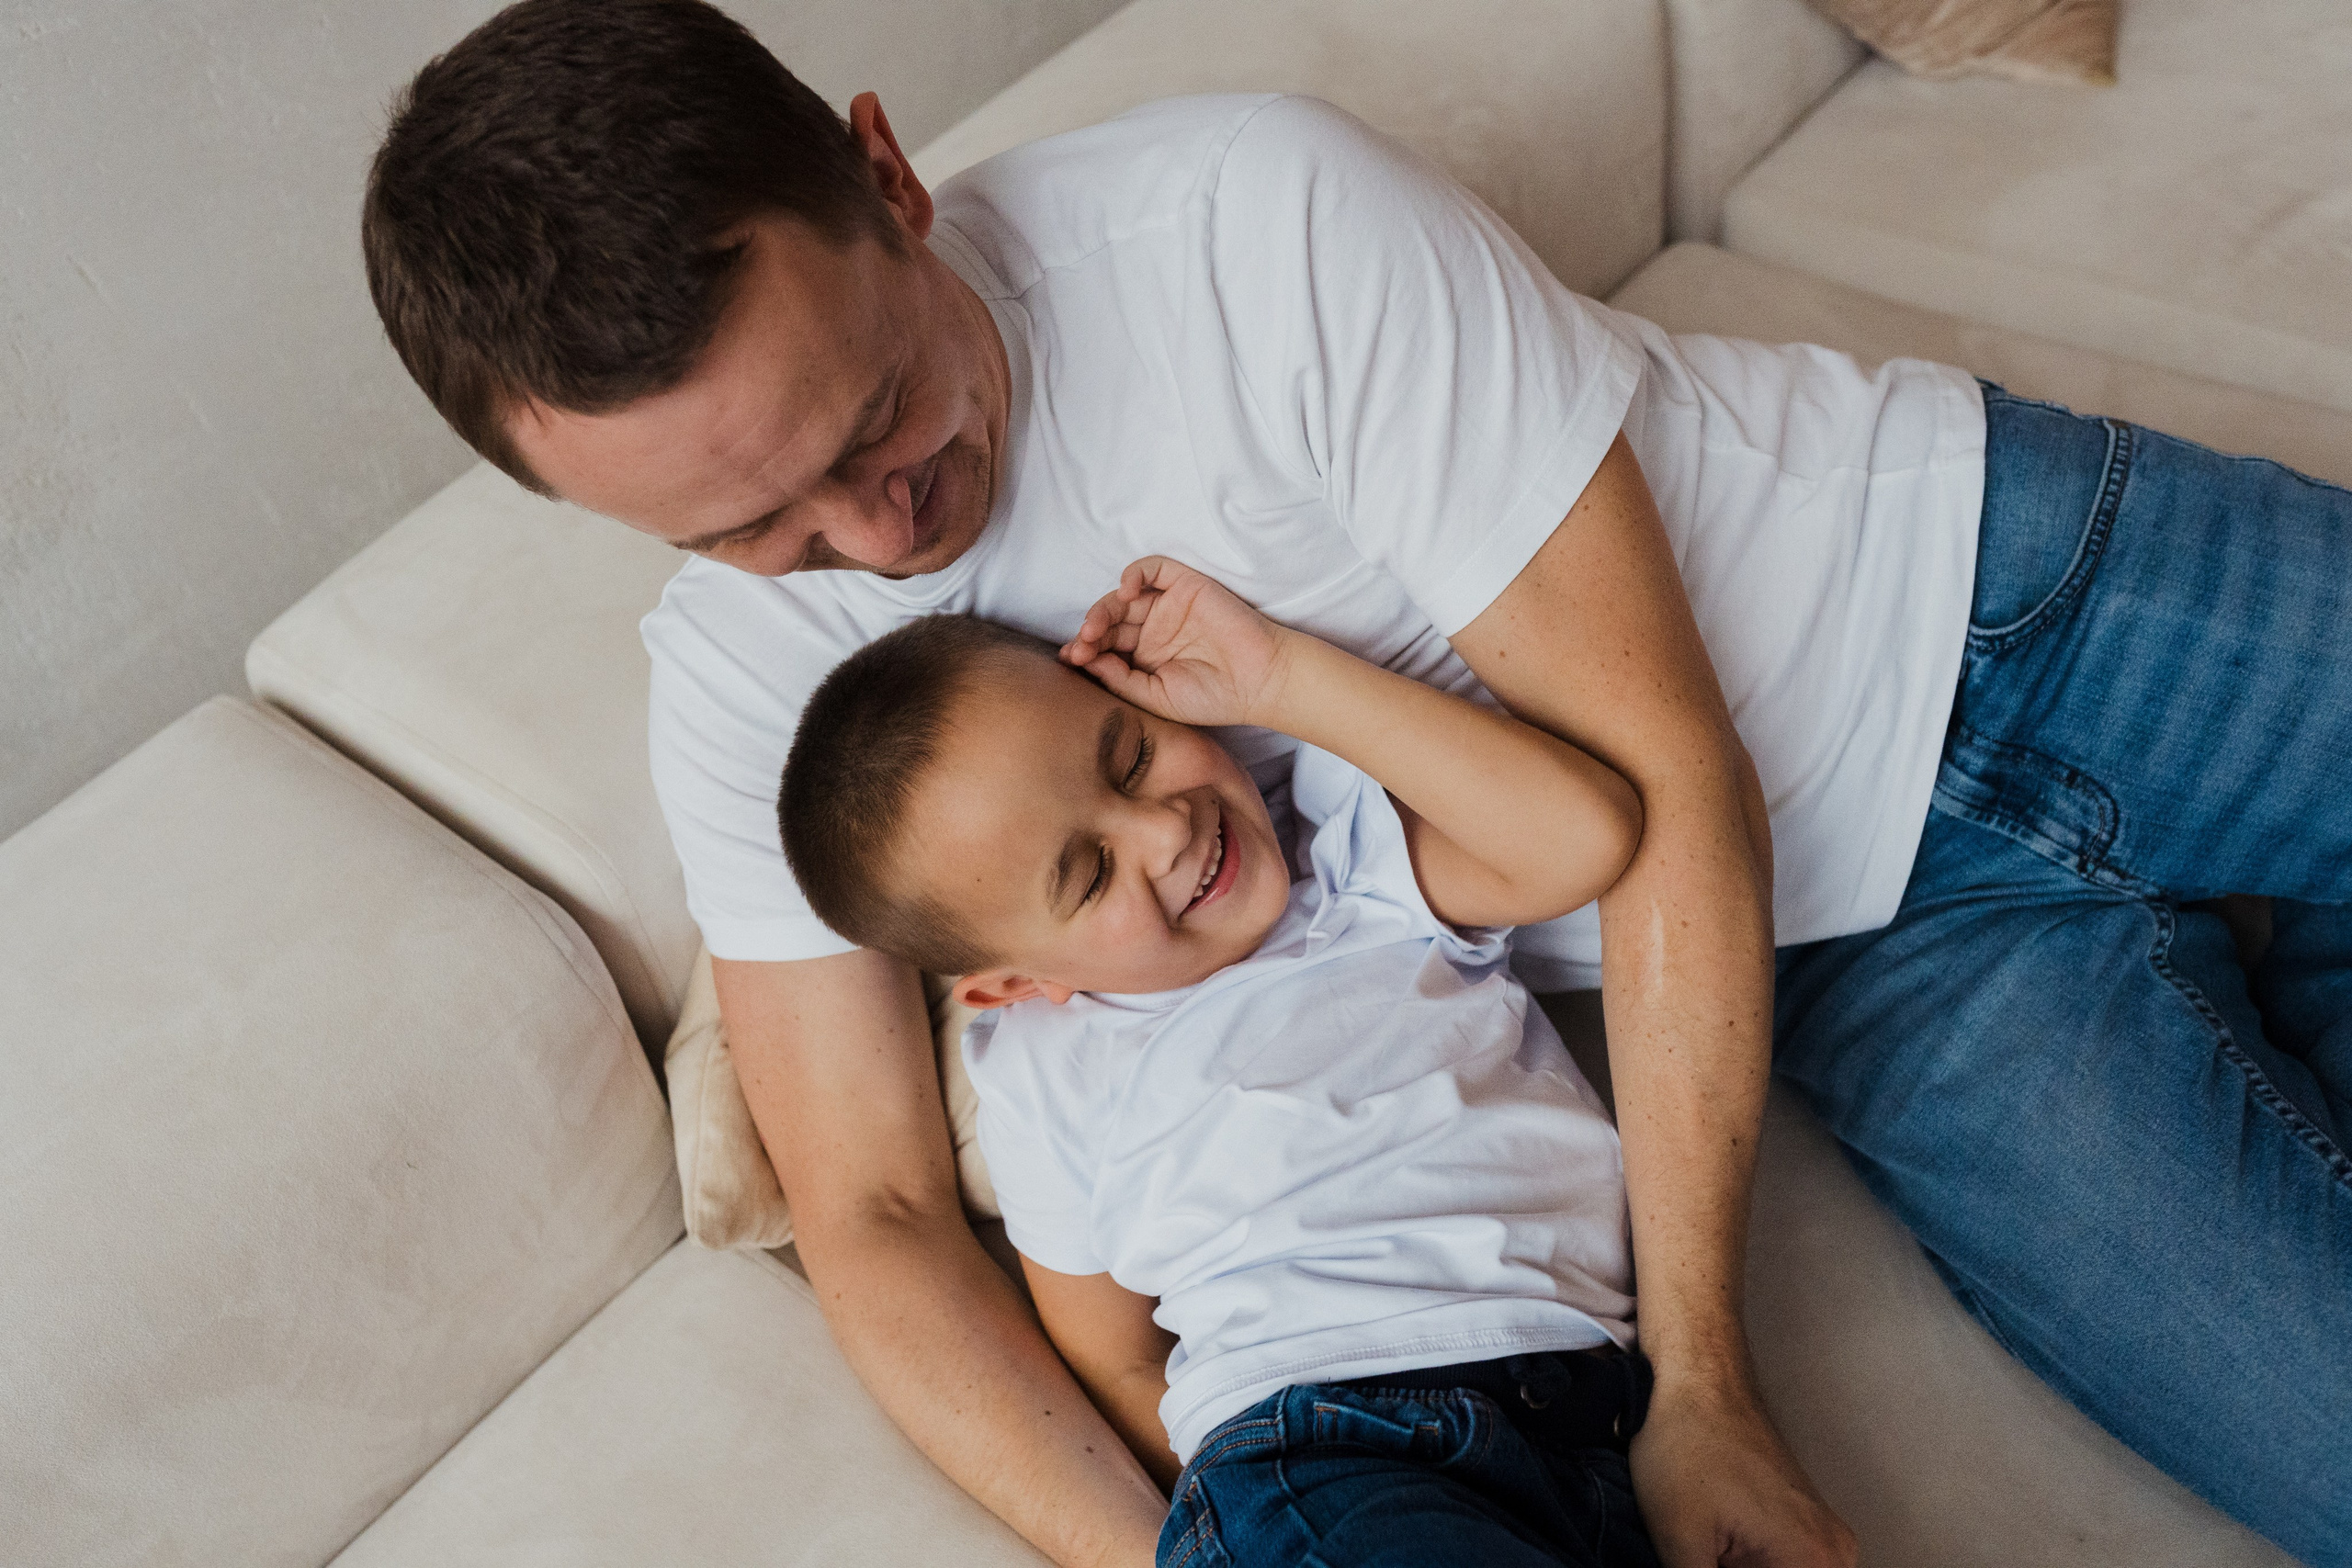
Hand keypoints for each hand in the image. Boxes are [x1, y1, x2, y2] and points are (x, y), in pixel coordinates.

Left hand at [1060, 556, 1291, 728]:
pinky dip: (1133, 574)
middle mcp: (1152, 631)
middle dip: (1090, 633)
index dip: (1084, 652)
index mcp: (1144, 660)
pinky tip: (1125, 592)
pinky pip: (1152, 569)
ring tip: (1094, 629)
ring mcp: (1168, 608)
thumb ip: (1120, 680)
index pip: (1104, 649)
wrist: (1259, 681)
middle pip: (1109, 622)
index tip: (1072, 662)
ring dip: (1102, 608)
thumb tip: (1086, 660)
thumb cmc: (1213, 698)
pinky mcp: (1184, 586)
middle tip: (1081, 647)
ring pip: (1123, 597)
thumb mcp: (1156, 698)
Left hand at [1631, 1377, 1856, 1567]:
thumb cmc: (1687, 1446)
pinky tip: (1715, 1555)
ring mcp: (1825, 1537)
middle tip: (1702, 1556)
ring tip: (1706, 1551)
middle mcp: (1836, 1553)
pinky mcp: (1806, 1526)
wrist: (1698, 1378)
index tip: (1710, 1565)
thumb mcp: (1679, 1543)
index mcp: (1815, 1562)